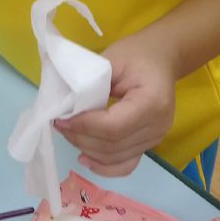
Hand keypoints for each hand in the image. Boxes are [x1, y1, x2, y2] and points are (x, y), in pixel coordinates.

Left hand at [54, 31, 176, 175]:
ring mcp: (156, 138)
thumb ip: (90, 84)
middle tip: (59, 125)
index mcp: (152, 102)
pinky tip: (85, 158)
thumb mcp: (112, 59)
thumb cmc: (136, 54)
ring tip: (68, 134)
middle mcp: (157, 126)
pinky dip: (104, 166)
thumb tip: (65, 107)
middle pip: (113, 145)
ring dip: (87, 149)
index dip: (84, 127)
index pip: (113, 126)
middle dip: (81, 138)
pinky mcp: (149, 144)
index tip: (61, 119)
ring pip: (115, 157)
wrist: (160, 58)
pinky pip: (125, 165)